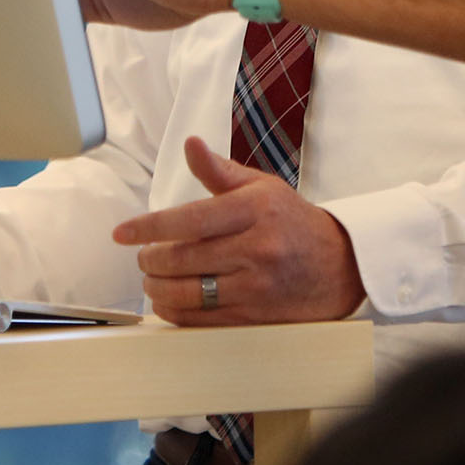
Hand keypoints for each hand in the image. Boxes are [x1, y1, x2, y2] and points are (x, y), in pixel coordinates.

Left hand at [113, 136, 363, 325]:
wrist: (341, 265)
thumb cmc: (294, 222)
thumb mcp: (262, 187)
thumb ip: (219, 171)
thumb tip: (190, 144)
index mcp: (254, 209)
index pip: (190, 219)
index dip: (149, 227)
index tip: (123, 233)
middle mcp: (257, 247)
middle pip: (184, 259)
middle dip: (151, 261)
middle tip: (143, 258)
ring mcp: (257, 285)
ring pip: (189, 293)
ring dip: (158, 289)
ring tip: (152, 281)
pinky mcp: (257, 315)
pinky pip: (204, 319)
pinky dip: (176, 313)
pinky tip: (168, 302)